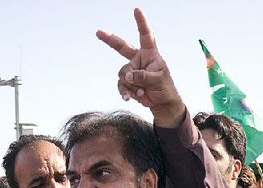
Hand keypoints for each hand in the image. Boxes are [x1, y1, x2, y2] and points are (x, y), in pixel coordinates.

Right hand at [96, 8, 185, 126]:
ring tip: (143, 92)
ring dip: (131, 85)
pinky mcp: (127, 82)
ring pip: (122, 74)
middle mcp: (138, 59)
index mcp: (150, 53)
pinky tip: (129, 98)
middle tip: (98, 32)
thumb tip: (127, 75)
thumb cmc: (165, 88)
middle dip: (110, 40)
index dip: (141, 22)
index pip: (145, 35)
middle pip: (122, 47)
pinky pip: (121, 85)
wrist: (161, 103)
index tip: (136, 10)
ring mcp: (131, 70)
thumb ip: (143, 76)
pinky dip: (125, 92)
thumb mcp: (158, 80)